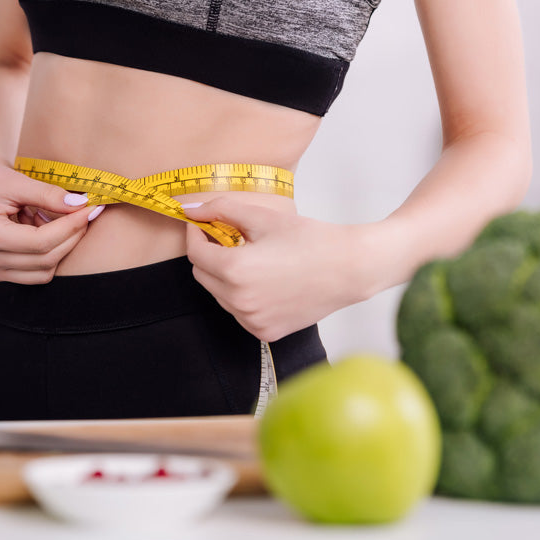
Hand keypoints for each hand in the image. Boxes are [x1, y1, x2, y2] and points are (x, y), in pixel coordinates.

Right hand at [0, 153, 104, 283]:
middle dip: (72, 236)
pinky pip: (35, 272)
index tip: (90, 208)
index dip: (71, 227)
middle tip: (86, 212)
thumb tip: (81, 206)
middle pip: (46, 259)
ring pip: (44, 271)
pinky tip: (44, 228)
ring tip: (54, 217)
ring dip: (61, 246)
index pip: (41, 242)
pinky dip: (49, 253)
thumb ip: (48, 195)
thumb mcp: (15, 181)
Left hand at [183, 198, 370, 341]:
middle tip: (230, 238)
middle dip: (209, 254)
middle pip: (202, 275)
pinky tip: (265, 281)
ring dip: (225, 277)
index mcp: (235, 270)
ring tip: (254, 260)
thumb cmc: (309, 239)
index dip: (195, 234)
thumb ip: (221, 209)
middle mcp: (239, 300)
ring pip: (219, 295)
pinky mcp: (264, 331)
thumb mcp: (263, 216)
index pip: (195, 252)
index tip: (202, 223)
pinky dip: (242, 296)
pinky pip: (238, 312)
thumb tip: (190, 208)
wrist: (349, 269)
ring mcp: (251, 320)